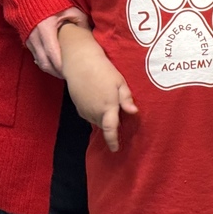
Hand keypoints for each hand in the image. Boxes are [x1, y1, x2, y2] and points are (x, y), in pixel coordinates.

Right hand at [26, 7, 87, 77]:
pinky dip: (45, 63)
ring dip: (51, 69)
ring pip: (39, 62)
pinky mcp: (27, 41)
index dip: (61, 65)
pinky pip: (36, 57)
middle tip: (69, 76)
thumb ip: (81, 23)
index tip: (71, 71)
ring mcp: (28, 39)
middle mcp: (34, 36)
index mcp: (45, 28)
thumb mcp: (71, 10)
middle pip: (44, 62)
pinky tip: (55, 65)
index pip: (52, 53)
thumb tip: (92, 37)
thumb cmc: (55, 2)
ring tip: (64, 72)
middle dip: (56, 71)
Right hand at [59, 25, 137, 151]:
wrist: (80, 64)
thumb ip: (126, 99)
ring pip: (97, 121)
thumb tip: (134, 112)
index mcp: (107, 107)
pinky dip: (96, 114)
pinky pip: (89, 116)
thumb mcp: (120, 82)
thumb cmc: (103, 70)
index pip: (111, 129)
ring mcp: (84, 110)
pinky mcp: (78, 107)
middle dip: (112, 125)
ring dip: (104, 119)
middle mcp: (94, 112)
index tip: (116, 149)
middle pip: (105, 126)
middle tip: (119, 116)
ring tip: (109, 107)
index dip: (113, 141)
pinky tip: (99, 103)